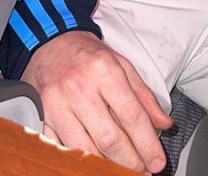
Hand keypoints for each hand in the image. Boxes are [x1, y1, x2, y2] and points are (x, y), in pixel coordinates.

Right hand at [21, 30, 172, 173]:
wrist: (51, 43)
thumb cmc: (89, 55)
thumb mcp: (122, 64)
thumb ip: (144, 96)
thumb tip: (164, 124)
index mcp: (104, 72)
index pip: (131, 116)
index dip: (147, 144)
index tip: (157, 162)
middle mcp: (80, 89)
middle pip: (109, 138)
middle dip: (130, 162)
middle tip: (143, 170)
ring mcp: (58, 106)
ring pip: (85, 150)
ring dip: (107, 167)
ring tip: (122, 170)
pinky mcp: (43, 118)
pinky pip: (62, 149)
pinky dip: (80, 161)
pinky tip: (96, 164)